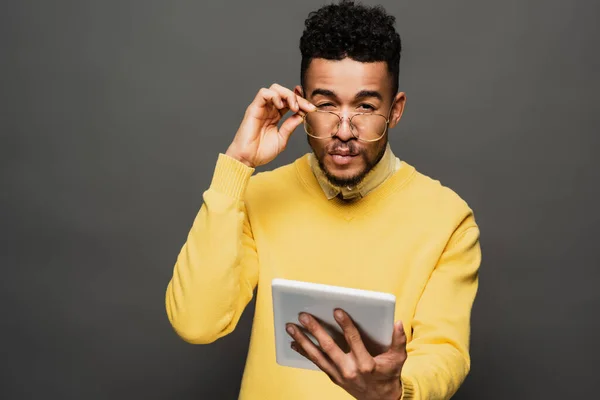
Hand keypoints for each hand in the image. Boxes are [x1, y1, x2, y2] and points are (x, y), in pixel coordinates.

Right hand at [226, 83, 315, 167]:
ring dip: (287, 95)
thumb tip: (301, 115)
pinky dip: (275, 95)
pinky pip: (264, 93)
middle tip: (306, 108)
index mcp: (275, 116)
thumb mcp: (282, 138)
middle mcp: (268, 110)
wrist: (248, 159)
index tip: (312, 110)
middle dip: (298, 97)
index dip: (302, 103)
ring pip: (275, 89)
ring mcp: (261, 108)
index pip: (290, 102)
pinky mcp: (253, 108)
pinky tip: (281, 106)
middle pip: (284, 93)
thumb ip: (290, 126)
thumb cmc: (261, 152)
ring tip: (293, 107)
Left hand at [286, 309, 406, 399]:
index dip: (345, 325)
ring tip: (291, 327)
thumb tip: (398, 323)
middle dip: (315, 330)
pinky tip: (294, 342)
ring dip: (303, 340)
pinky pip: (317, 363)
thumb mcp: (398, 359)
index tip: (336, 311)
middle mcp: (350, 370)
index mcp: (366, 364)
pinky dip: (305, 352)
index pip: (354, 340)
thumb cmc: (389, 375)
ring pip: (318, 356)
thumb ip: (399, 340)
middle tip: (304, 316)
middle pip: (329, 347)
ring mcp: (340, 375)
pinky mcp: (333, 377)